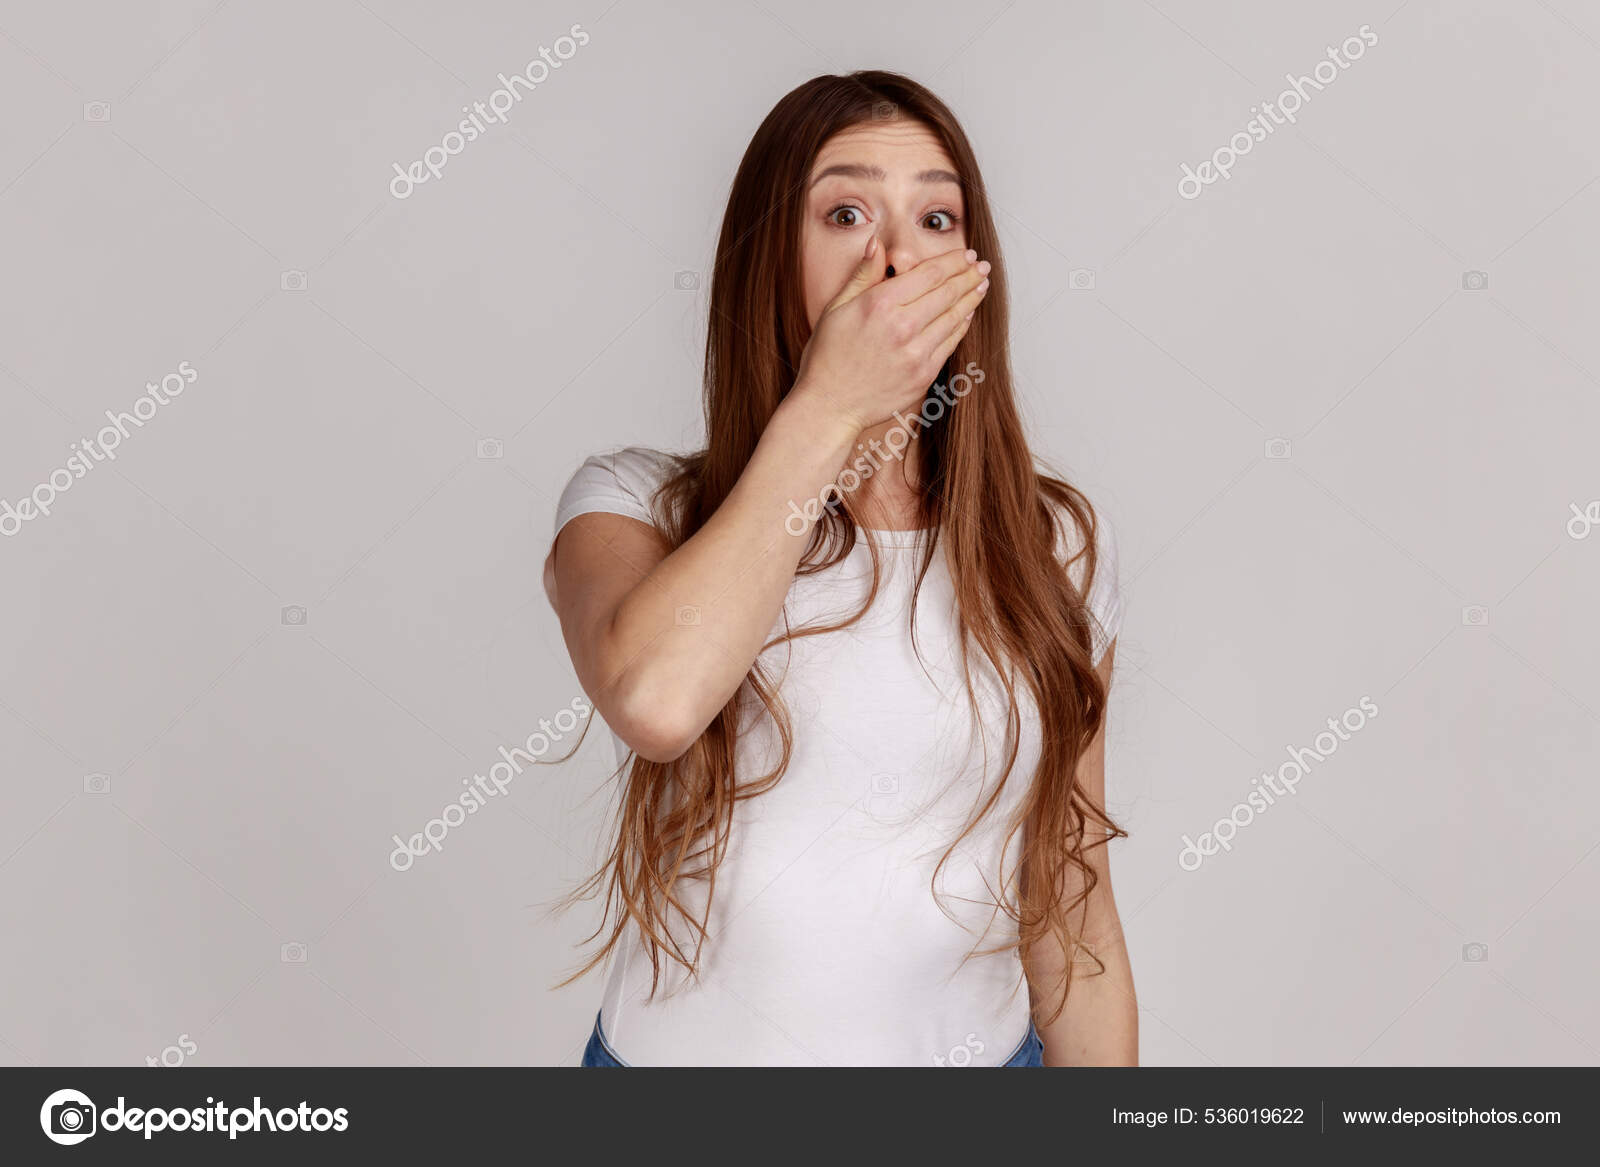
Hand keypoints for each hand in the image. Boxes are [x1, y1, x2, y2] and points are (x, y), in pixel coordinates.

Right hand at [792, 236, 990, 431]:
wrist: (829, 405)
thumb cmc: (827, 356)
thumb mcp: (836, 307)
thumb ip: (863, 274)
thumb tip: (878, 243)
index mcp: (880, 304)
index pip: (930, 273)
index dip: (954, 261)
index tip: (966, 254)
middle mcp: (902, 327)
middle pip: (948, 292)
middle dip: (969, 275)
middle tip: (982, 266)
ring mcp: (916, 353)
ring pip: (955, 317)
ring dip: (972, 298)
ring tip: (981, 285)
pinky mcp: (923, 375)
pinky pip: (950, 343)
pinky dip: (962, 325)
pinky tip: (967, 314)